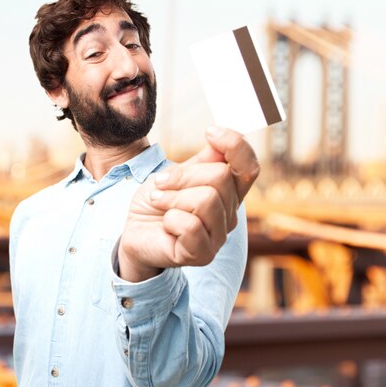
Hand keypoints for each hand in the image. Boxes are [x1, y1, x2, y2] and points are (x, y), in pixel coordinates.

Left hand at [118, 126, 259, 281]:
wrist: (136, 230)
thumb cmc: (159, 200)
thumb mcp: (179, 172)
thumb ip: (204, 159)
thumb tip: (222, 134)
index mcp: (230, 192)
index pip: (249, 166)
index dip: (235, 144)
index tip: (209, 132)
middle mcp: (230, 214)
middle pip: (221, 177)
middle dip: (183, 175)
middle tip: (161, 184)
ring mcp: (219, 236)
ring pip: (207, 200)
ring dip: (173, 197)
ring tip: (160, 202)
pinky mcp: (202, 255)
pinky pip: (191, 226)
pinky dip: (170, 219)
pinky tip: (166, 225)